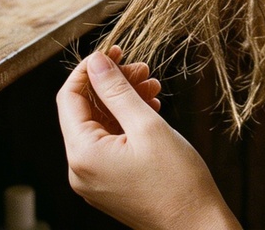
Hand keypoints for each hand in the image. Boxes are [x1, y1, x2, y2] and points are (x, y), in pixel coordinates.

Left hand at [56, 49, 239, 229]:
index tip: (113, 52)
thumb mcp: (147, 126)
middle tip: (142, 68)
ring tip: (153, 87)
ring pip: (100, 126)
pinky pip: (109, 144)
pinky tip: (150, 109)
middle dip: (112, 85)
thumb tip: (96, 61)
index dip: (88, 70)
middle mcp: (80, 169)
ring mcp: (94, 179)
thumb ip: (117, 91)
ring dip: (123, 102)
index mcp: (83, 154)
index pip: (68, 98)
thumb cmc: (177, 182)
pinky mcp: (109, 184)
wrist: (196, 227)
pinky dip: (126, 123)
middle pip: (85, 111)